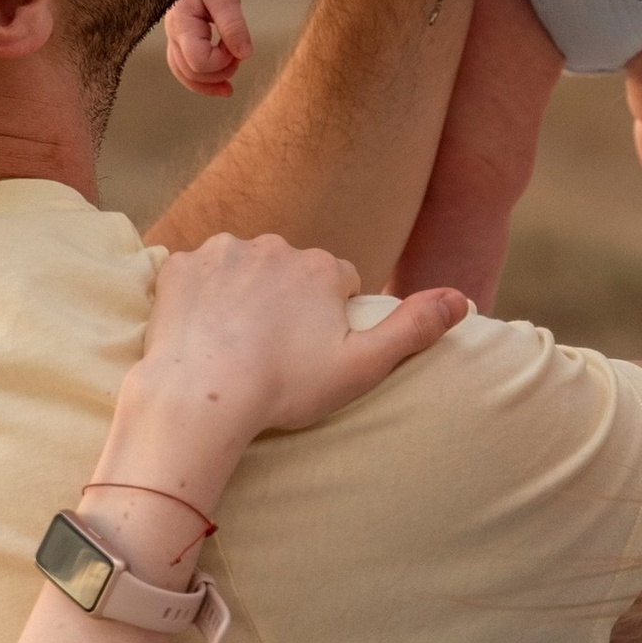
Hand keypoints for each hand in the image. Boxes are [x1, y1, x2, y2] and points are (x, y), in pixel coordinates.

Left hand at [108, 236, 468, 509]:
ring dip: (241, 295)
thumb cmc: (284, 388)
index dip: (328, 318)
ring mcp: (222, 252)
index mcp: (321, 268)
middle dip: (284, 301)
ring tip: (234, 346)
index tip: (312, 352)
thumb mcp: (362, 366)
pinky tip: (199, 334)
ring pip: (241, 268)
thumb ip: (415, 328)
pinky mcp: (179, 266)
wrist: (201, 396)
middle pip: (288, 270)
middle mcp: (274, 246)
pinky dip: (198, 298)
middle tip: (272, 353)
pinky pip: (194, 274)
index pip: (336, 281)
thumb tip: (463, 299)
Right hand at [166, 0, 251, 96]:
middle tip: (239, 56)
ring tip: (231, 83)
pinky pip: (185, 68)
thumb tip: (245, 54)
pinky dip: (203, 80)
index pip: (199, 62)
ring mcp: (174, 38)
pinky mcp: (180, 39)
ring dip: (210, 81)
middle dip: (220, 72)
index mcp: (182, 24)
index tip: (237, 46)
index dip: (222, 62)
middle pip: (191, 73)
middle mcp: (173, 34)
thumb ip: (234, 25)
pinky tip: (223, 84)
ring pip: (185, 75)